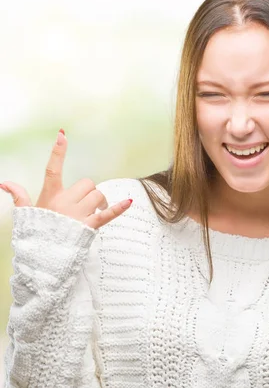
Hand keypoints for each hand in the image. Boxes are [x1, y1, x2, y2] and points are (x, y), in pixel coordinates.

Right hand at [0, 129, 131, 228]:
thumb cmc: (36, 233)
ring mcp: (78, 214)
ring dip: (100, 202)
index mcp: (50, 197)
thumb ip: (19, 196)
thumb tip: (4, 183)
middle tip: (83, 204)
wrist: (43, 258)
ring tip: (93, 213)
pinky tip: (130, 202)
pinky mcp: (90, 226)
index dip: (58, 152)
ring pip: (98, 196)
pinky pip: (108, 215)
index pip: (53, 169)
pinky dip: (119, 208)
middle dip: (88, 192)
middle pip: (87, 184)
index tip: (62, 135)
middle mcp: (64, 202)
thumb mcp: (26, 213)